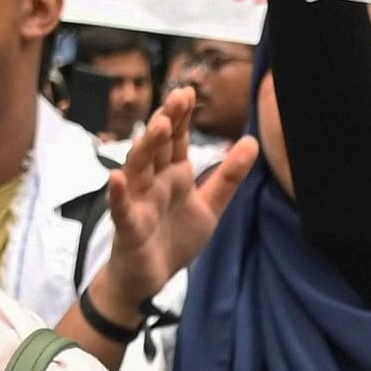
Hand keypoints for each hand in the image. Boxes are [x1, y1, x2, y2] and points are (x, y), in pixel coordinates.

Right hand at [100, 85, 256, 302]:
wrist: (151, 278)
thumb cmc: (175, 239)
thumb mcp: (210, 206)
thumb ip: (229, 176)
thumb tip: (252, 140)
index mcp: (174, 175)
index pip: (177, 139)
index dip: (182, 116)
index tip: (189, 91)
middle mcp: (154, 182)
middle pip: (158, 146)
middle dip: (167, 120)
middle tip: (179, 97)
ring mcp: (139, 202)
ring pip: (139, 168)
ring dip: (147, 146)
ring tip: (158, 125)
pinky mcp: (129, 227)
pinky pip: (122, 208)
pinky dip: (119, 194)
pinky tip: (118, 179)